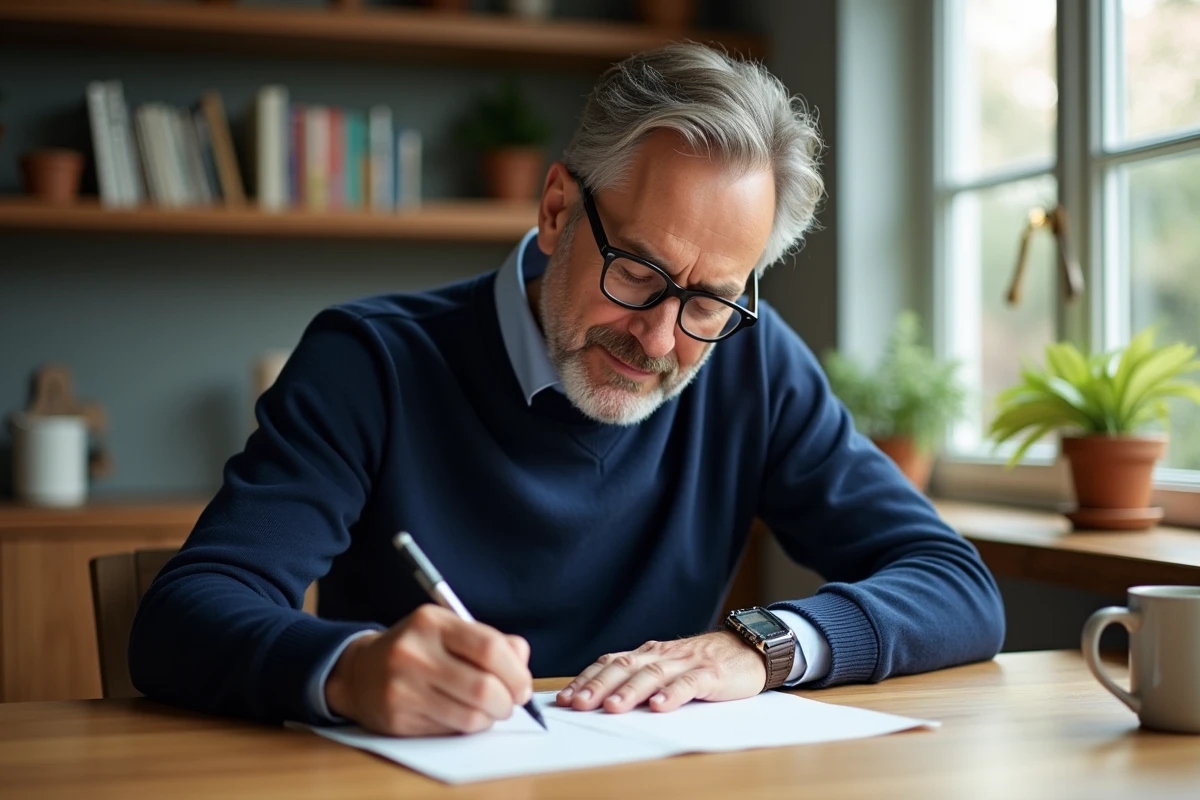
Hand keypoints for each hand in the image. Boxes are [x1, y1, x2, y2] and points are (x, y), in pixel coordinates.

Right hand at [324, 604, 532, 736]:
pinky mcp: (398, 718)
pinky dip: (467, 727)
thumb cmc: (419, 649)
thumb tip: (522, 665)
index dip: (516, 673)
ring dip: (489, 718)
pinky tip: (461, 715)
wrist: (360, 671)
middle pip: (483, 687)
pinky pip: (450, 730)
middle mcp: (414, 652)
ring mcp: (403, 687)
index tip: (522, 686)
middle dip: (507, 702)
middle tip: (510, 703)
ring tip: (487, 710)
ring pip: (470, 716)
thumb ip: (493, 642)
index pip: (489, 648)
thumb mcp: (450, 630)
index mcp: (432, 622)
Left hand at [556, 630, 766, 713]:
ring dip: (630, 690)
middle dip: (599, 685)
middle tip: (578, 703)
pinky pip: (689, 684)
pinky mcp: (710, 675)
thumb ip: (639, 677)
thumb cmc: (703, 663)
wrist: (749, 648)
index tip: (565, 697)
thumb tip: (600, 697)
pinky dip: (672, 695)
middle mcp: (663, 655)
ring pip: (653, 674)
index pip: (611, 662)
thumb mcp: (667, 666)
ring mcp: (687, 663)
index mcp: (649, 653)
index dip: (587, 678)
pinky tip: (659, 707)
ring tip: (613, 706)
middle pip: (625, 667)